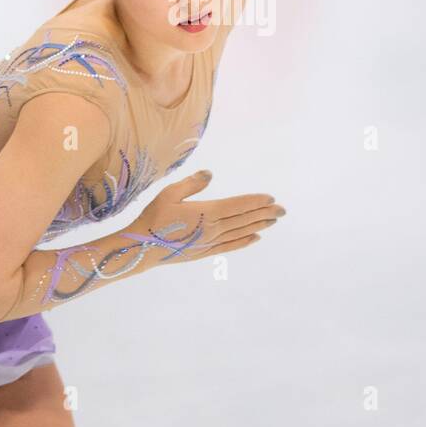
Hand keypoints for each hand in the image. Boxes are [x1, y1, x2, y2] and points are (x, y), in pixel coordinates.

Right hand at [131, 169, 283, 263]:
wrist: (142, 247)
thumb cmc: (154, 217)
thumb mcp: (169, 194)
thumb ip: (192, 184)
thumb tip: (211, 173)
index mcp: (206, 212)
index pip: (238, 205)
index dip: (255, 201)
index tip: (271, 198)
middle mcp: (212, 229)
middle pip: (244, 219)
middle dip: (265, 213)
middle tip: (283, 210)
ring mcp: (210, 242)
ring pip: (240, 232)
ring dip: (258, 225)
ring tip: (274, 220)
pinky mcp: (205, 252)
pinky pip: (230, 246)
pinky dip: (245, 241)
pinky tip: (255, 237)